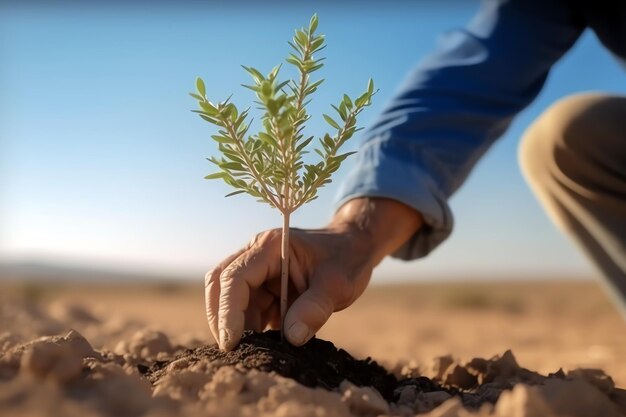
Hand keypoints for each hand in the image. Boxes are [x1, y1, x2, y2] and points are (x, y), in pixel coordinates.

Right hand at [205, 197, 422, 349]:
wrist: (355, 247)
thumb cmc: (347, 258)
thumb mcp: (338, 284)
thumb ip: (314, 308)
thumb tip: (291, 338)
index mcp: (270, 246)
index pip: (235, 278)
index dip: (229, 310)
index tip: (231, 341)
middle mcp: (256, 255)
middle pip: (220, 285)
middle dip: (221, 318)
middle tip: (231, 350)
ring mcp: (258, 272)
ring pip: (231, 300)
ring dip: (237, 325)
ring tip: (254, 350)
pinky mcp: (264, 288)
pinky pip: (247, 310)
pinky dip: (251, 328)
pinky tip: (264, 345)